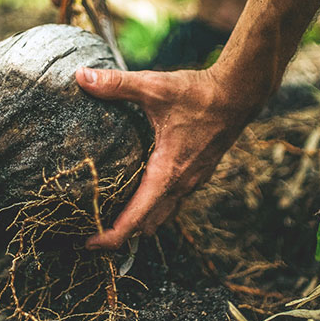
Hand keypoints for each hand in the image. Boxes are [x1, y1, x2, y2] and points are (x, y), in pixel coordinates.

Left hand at [75, 65, 263, 249]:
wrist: (238, 94)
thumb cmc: (198, 94)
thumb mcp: (153, 87)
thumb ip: (116, 84)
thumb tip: (81, 77)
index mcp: (167, 172)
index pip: (136, 218)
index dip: (111, 236)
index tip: (88, 243)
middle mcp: (181, 184)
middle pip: (148, 224)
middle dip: (122, 232)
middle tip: (92, 227)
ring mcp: (193, 181)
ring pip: (163, 213)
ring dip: (140, 220)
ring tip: (113, 215)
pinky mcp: (198, 173)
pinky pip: (174, 200)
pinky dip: (155, 205)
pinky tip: (141, 189)